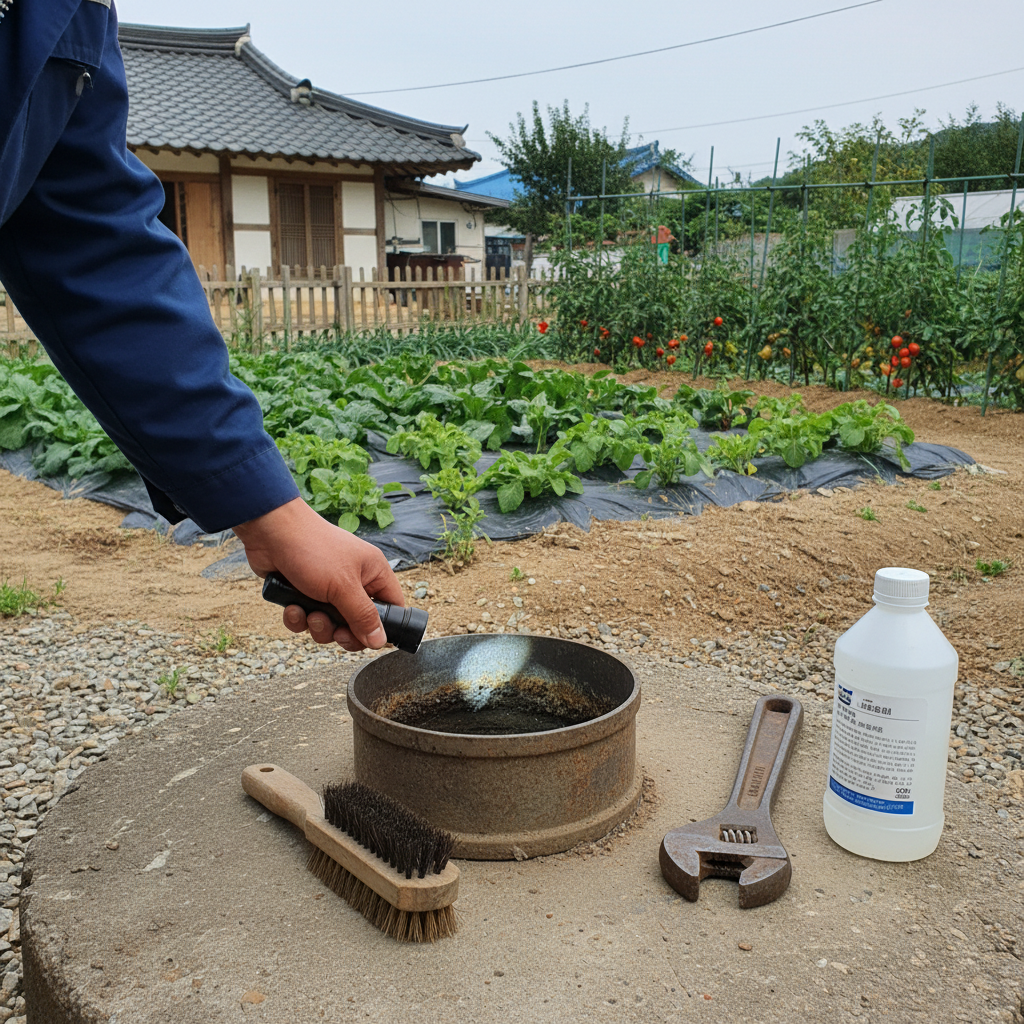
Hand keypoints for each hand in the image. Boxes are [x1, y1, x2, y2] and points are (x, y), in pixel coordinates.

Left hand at [232, 498, 402, 651]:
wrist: (270, 531)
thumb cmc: (312, 548)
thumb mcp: (343, 586)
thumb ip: (363, 616)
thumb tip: (380, 641)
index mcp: (372, 573)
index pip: (392, 607)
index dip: (384, 626)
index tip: (368, 639)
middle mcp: (353, 581)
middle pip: (359, 623)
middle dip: (343, 632)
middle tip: (335, 632)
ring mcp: (327, 588)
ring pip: (330, 625)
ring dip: (317, 625)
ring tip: (308, 613)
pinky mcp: (304, 593)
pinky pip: (307, 619)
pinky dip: (298, 618)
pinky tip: (291, 606)